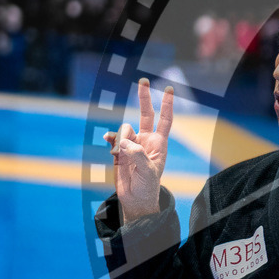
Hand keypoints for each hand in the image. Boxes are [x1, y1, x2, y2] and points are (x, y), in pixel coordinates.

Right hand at [104, 78, 173, 221]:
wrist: (135, 199)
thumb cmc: (148, 186)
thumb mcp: (148, 172)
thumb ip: (136, 154)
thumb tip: (123, 141)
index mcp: (159, 144)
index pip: (165, 120)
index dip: (167, 105)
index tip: (169, 89)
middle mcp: (146, 140)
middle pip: (146, 114)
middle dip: (144, 97)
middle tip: (144, 80)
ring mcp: (132, 144)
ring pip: (124, 129)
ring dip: (121, 139)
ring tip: (120, 155)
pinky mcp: (120, 150)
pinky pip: (113, 138)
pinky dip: (111, 140)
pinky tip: (110, 145)